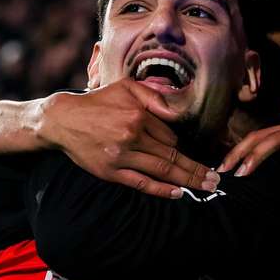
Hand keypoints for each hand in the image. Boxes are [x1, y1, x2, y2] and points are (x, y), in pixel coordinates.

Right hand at [44, 79, 218, 198]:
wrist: (63, 120)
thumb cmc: (97, 102)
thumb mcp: (125, 86)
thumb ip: (153, 95)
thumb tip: (176, 112)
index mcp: (138, 115)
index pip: (171, 135)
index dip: (182, 144)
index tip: (194, 155)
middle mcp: (132, 136)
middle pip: (173, 155)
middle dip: (197, 168)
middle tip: (216, 179)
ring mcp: (122, 156)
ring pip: (162, 170)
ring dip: (187, 180)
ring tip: (206, 186)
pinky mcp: (111, 171)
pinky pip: (142, 183)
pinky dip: (161, 189)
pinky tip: (178, 193)